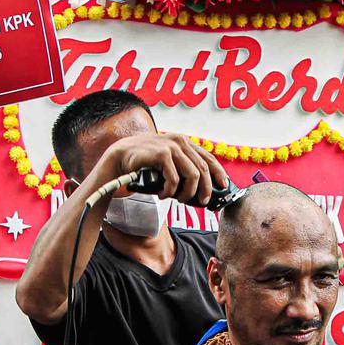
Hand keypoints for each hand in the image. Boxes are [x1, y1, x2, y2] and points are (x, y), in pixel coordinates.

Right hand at [101, 133, 227, 204]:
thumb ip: (182, 168)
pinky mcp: (161, 154)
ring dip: (186, 193)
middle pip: (203, 169)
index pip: (209, 157)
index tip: (223, 186)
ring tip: (177, 199)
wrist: (120, 157)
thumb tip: (201, 189)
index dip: (219, 173)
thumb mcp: (168, 162)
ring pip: (192, 176)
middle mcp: (180, 141)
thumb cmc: (145, 163)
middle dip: (204, 189)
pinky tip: (162, 194)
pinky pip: (174, 179)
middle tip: (201, 202)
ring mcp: (171, 146)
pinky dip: (170, 192)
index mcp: (184, 142)